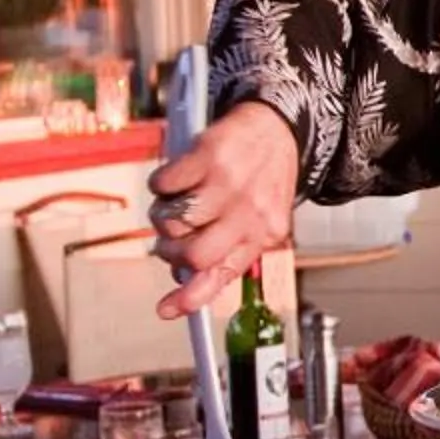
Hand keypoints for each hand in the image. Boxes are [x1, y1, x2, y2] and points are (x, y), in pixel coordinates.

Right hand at [148, 99, 299, 319]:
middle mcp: (249, 212)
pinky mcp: (208, 155)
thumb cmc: (264, 178)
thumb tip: (181, 279)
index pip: (225, 275)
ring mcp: (229, 184)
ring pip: (174, 222)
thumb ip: (226, 249)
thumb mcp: (258, 219)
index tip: (166, 310)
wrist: (279, 128)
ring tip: (172, 207)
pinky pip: (164, 184)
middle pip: (194, 255)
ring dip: (162, 220)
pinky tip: (175, 180)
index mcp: (264, 234)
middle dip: (171, 253)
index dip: (191, 297)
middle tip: (168, 243)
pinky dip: (160, 186)